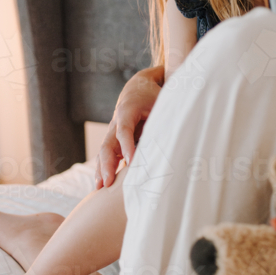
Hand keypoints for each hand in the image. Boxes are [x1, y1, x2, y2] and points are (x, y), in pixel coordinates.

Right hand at [95, 64, 163, 188]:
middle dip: (108, 164)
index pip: (124, 131)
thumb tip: (175, 136)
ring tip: (100, 187)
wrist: (138, 87)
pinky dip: (102, 167)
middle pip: (108, 144)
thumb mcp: (159, 102)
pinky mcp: (114, 138)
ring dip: (101, 169)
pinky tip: (101, 183)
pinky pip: (106, 154)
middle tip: (109, 182)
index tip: (131, 163)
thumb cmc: (152, 95)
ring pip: (104, 151)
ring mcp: (112, 130)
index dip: (127, 147)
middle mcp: (116, 121)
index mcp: (127, 110)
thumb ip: (163, 118)